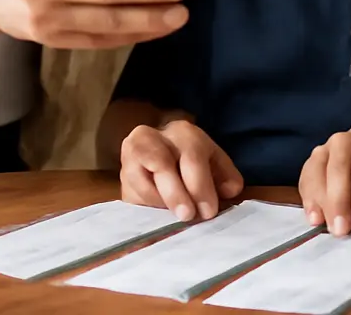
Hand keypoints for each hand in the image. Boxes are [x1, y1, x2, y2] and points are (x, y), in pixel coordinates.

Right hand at [119, 120, 242, 221]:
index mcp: (183, 132)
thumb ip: (226, 176)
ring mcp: (131, 154)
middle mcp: (152, 136)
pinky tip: (157, 215)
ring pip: (139, 178)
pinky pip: (129, 192)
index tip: (208, 212)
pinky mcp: (120, 174)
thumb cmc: (192, 162)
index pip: (191, 159)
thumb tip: (230, 190)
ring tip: (172, 218)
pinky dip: (144, 206)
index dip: (200, 187)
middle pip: (161, 164)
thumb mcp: (214, 164)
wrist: (158, 151)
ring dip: (158, 202)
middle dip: (177, 195)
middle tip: (188, 216)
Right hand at [297, 125, 350, 236]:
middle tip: (342, 230)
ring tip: (328, 227)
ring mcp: (326, 147)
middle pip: (338, 167)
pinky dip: (309, 199)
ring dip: (322, 202)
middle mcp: (346, 138)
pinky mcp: (313, 160)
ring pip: (317, 171)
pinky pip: (306, 178)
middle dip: (339, 201)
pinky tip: (315, 218)